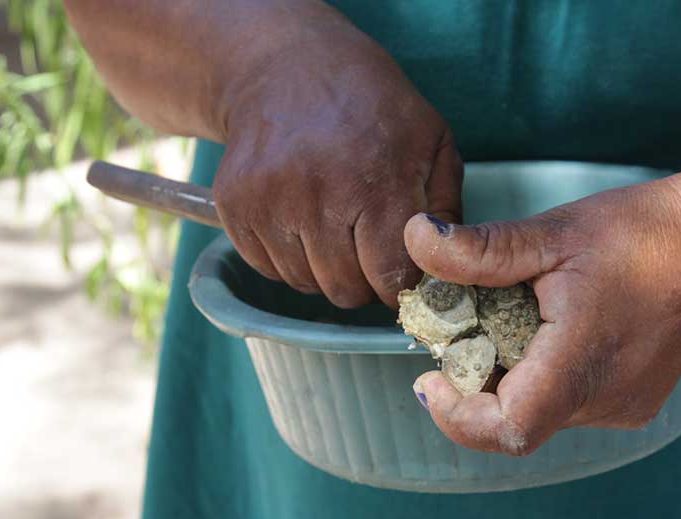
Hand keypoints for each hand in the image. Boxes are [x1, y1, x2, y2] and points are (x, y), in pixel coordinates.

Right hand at [213, 12, 460, 306]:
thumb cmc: (372, 108)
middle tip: (366, 244)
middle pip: (346, 289)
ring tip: (332, 222)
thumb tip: (442, 270)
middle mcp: (318, 193)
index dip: (400, 281)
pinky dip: (288, 257)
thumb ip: (445, 211)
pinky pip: (268, 268)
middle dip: (363, 278)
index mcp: (377, 179)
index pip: (389, 275)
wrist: (288, 66)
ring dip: (324, 268)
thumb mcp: (431, 141)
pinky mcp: (234, 206)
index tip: (401, 268)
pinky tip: (300, 217)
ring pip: (305, 283)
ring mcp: (269, 201)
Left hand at [403, 172, 680, 454]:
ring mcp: (624, 406)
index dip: (457, 416)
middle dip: (477, 382)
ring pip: (544, 410)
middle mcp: (606, 401)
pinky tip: (550, 328)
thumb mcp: (556, 232)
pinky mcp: (637, 400)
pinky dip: (546, 374)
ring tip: (510, 317)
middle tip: (462, 329)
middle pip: (517, 419)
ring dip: (512, 375)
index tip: (430, 375)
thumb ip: (481, 250)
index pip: (508, 430)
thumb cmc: (646, 233)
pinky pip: (573, 401)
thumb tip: (415, 238)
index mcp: (582, 365)